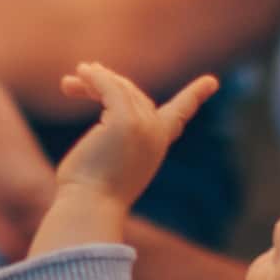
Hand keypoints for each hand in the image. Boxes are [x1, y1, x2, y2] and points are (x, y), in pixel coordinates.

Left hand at [54, 63, 218, 208]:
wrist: (89, 207)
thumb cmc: (88, 190)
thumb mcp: (105, 160)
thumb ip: (110, 134)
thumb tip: (92, 99)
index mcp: (156, 148)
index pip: (178, 117)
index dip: (194, 97)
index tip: (211, 82)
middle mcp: (155, 135)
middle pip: (132, 94)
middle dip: (104, 86)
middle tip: (70, 86)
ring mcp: (142, 127)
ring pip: (119, 88)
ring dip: (94, 81)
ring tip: (68, 84)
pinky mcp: (124, 121)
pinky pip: (109, 88)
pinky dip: (94, 78)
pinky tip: (80, 72)